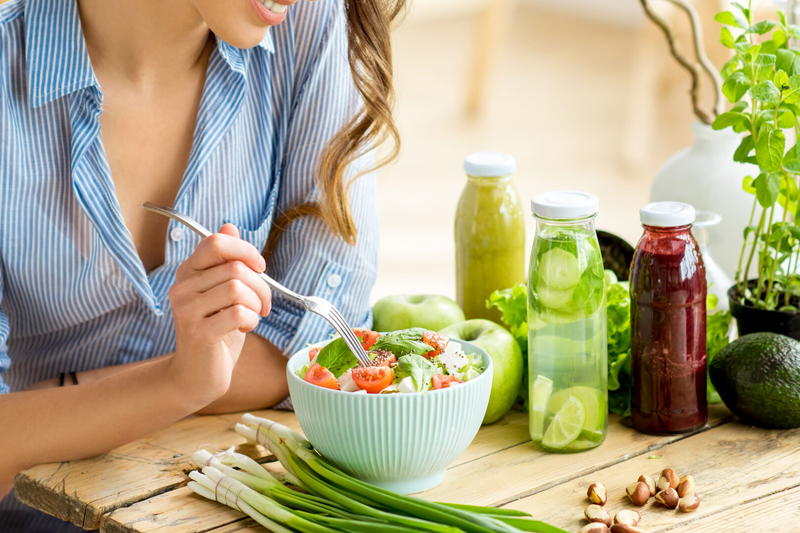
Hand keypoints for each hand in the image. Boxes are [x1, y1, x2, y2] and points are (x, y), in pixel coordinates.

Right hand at [167, 224, 271, 403]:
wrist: (197, 375)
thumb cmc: (216, 332)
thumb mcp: (223, 293)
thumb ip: (225, 262)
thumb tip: (229, 226)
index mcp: (189, 273)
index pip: (216, 242)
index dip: (245, 250)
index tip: (259, 267)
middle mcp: (182, 288)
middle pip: (234, 267)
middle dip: (261, 285)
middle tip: (263, 304)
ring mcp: (187, 311)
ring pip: (237, 288)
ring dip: (257, 303)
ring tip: (253, 316)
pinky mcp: (198, 333)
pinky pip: (238, 313)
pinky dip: (251, 320)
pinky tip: (245, 329)